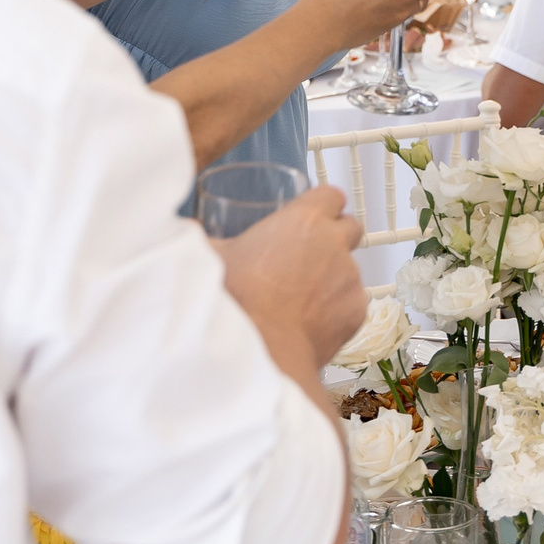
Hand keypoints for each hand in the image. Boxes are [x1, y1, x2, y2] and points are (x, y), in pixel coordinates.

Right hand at [217, 188, 367, 369]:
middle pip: (350, 227)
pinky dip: (337, 310)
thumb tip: (186, 232)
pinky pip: (352, 303)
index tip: (313, 215)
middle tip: (309, 254)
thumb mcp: (213, 257)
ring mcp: (350, 277)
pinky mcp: (357, 310)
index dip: (323, 204)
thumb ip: (207, 239)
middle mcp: (334, 243)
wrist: (262, 348)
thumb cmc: (238, 300)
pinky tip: (310, 321)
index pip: (331, 195)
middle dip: (336, 237)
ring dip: (332, 278)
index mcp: (304, 220)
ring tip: (300, 298)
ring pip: (350, 269)